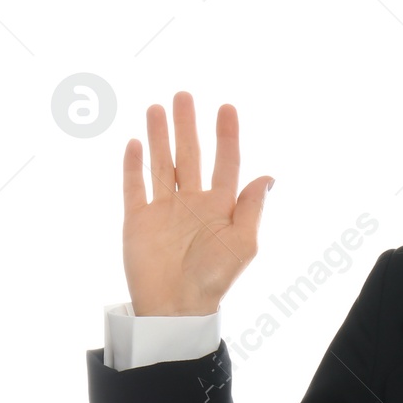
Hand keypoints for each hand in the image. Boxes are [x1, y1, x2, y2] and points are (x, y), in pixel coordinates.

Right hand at [122, 90, 272, 316]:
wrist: (175, 307)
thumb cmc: (215, 279)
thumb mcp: (243, 243)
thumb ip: (252, 208)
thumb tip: (268, 177)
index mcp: (221, 206)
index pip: (226, 161)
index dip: (226, 135)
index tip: (226, 107)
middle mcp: (192, 203)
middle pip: (190, 155)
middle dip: (187, 125)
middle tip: (183, 95)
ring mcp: (164, 210)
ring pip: (162, 164)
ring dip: (159, 136)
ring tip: (156, 108)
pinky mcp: (138, 220)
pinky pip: (135, 187)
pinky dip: (133, 165)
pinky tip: (135, 143)